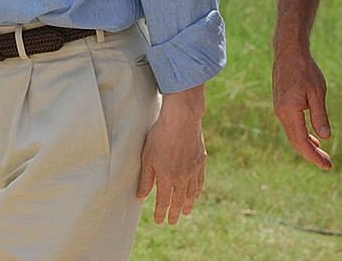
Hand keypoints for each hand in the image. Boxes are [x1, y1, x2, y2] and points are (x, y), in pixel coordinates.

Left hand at [136, 89, 206, 224]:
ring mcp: (193, 170)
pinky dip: (197, 190)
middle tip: (172, 222)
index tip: (159, 221)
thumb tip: (140, 196)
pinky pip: (200, 181)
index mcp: (167, 178)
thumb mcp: (147, 158)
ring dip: (187, 204)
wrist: (182, 119)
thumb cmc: (161, 136)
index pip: (163, 202)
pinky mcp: (201, 161)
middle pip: (178, 201)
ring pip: (191, 193)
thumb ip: (145, 179)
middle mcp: (182, 178)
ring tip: (185, 211)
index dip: (161, 213)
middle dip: (174, 213)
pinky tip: (196, 193)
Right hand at [272, 44, 331, 169]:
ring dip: (306, 145)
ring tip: (322, 153)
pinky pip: (290, 125)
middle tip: (327, 164)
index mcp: (289, 111)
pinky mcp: (280, 104)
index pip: (301, 141)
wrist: (289, 52)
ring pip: (292, 134)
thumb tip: (324, 137)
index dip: (313, 156)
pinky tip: (312, 137)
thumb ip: (320, 115)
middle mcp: (281, 113)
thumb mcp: (317, 92)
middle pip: (295, 141)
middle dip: (311, 154)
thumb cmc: (305, 69)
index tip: (326, 165)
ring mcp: (279, 108)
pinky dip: (301, 134)